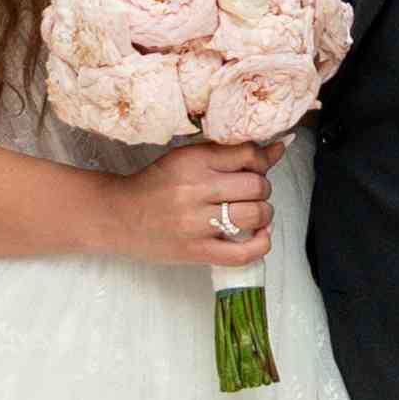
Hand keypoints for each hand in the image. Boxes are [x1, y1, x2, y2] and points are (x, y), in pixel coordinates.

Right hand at [102, 143, 269, 269]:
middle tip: (249, 192)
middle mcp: (195, 190)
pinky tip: (257, 234)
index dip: (262, 159)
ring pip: (256, 214)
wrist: (118, 216)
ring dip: (264, 213)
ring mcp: (196, 223)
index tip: (258, 165)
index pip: (248, 154)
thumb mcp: (185, 159)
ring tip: (251, 212)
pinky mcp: (197, 252)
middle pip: (257, 184)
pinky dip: (261, 242)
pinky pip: (245, 252)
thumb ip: (228, 153)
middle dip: (262, 187)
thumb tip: (280, 147)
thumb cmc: (154, 186)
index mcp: (192, 161)